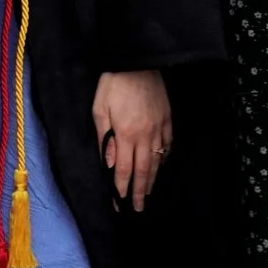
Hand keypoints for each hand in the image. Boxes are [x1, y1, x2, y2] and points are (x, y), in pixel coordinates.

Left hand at [92, 70, 171, 209]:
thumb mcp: (100, 109)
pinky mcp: (167, 118)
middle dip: (140, 191)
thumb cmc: (113, 83)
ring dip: (153, 179)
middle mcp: (145, 134)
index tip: (120, 204)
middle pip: (143, 170)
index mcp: (126, 133)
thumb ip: (105, 138)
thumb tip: (111, 164)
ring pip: (157, 159)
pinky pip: (168, 143)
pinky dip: (165, 157)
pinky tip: (161, 164)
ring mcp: (159, 127)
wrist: (136, 59)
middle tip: (139, 208)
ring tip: (149, 193)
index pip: (124, 169)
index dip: (122, 188)